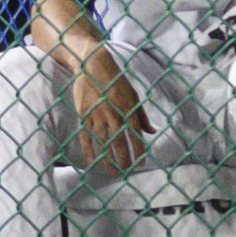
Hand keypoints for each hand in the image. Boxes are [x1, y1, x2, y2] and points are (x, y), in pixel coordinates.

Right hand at [69, 56, 152, 174]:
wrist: (92, 64)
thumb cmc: (116, 80)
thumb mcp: (133, 94)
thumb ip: (141, 115)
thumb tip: (152, 132)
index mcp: (127, 107)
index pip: (134, 133)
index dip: (138, 150)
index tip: (141, 163)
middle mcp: (112, 113)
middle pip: (118, 141)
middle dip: (124, 159)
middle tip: (126, 172)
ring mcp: (96, 114)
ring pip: (103, 141)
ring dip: (108, 158)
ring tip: (112, 171)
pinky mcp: (83, 113)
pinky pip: (86, 135)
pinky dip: (89, 149)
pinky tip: (92, 161)